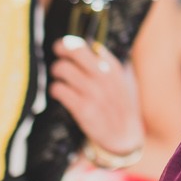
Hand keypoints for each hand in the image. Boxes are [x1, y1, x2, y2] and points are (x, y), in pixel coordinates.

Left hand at [48, 36, 144, 156]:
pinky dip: (55, 90)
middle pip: (74, 51)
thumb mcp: (120, 81)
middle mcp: (104, 77)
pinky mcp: (83, 109)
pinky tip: (59, 93)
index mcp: (113, 68)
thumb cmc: (118, 106)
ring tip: (59, 77)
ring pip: (62, 69)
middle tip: (57, 54)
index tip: (64, 47)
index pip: (86, 46)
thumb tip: (88, 45)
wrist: (125, 136)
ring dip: (57, 72)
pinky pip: (59, 90)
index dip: (70, 44)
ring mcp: (94, 93)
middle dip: (60, 49)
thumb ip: (107, 64)